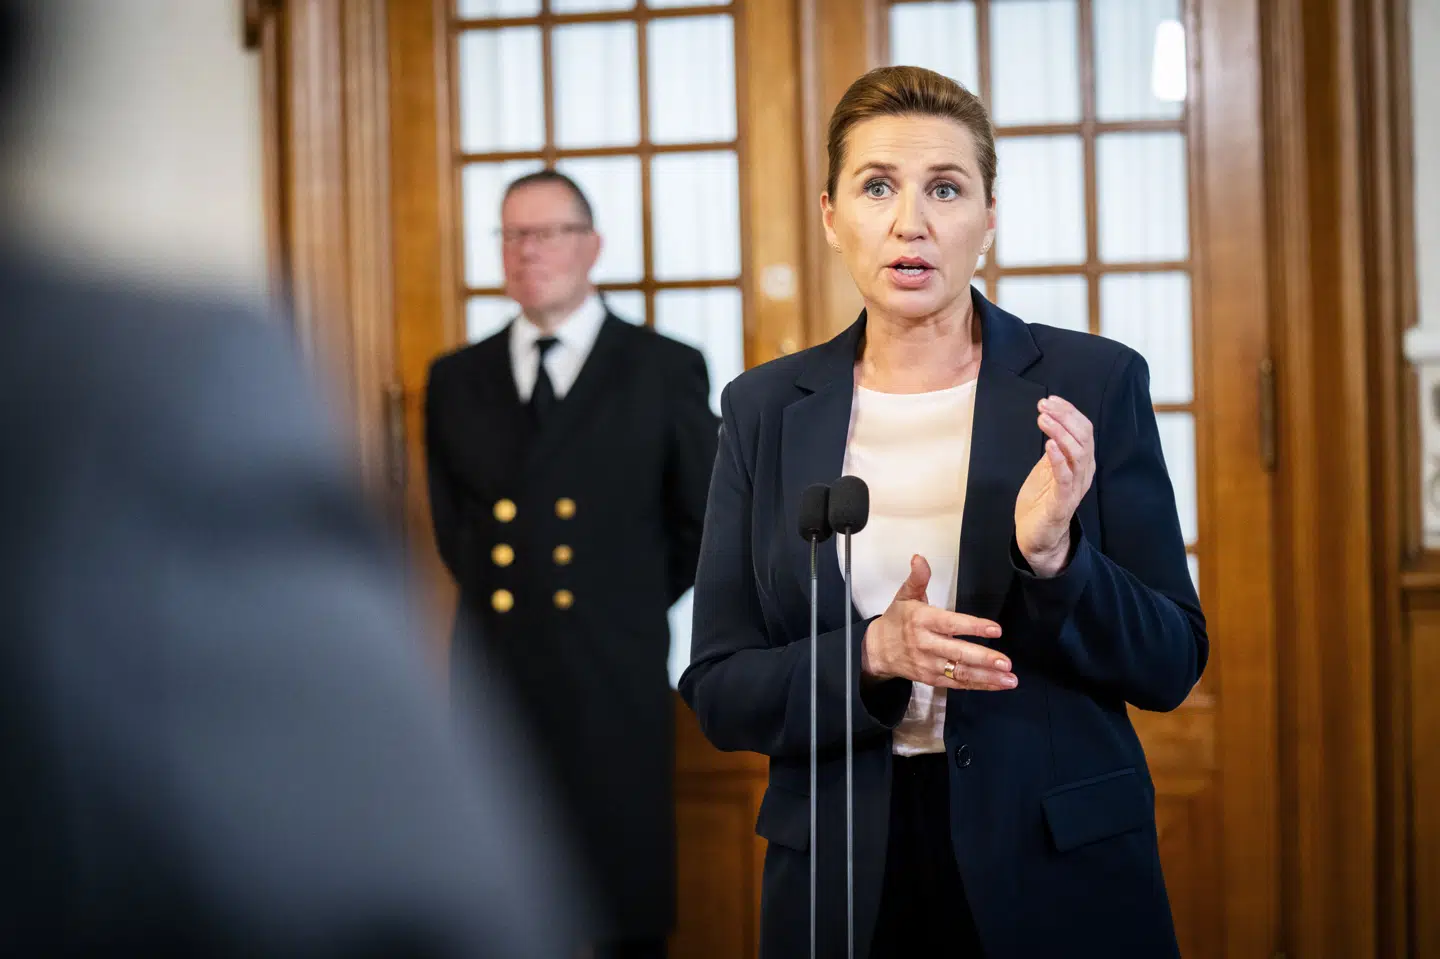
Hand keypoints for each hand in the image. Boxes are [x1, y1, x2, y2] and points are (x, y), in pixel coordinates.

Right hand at [861, 555, 1017, 690]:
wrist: (876, 650)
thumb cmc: (897, 620)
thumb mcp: (904, 595)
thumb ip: (918, 578)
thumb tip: (920, 558)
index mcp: (921, 620)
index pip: (950, 624)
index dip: (973, 626)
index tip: (995, 629)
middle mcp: (926, 644)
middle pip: (957, 652)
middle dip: (983, 658)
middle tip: (1006, 662)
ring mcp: (929, 664)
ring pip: (960, 672)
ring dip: (987, 677)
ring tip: (1009, 678)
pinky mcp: (931, 679)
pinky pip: (957, 684)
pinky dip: (978, 685)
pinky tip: (997, 684)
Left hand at [1015, 395, 1094, 576]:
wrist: (1038, 538)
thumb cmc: (1042, 501)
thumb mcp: (1048, 468)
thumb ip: (1054, 447)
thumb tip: (1052, 420)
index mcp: (1081, 463)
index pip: (1084, 430)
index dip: (1069, 412)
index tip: (1051, 400)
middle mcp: (1083, 473)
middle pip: (1084, 438)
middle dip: (1065, 417)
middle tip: (1044, 405)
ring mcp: (1074, 488)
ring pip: (1078, 454)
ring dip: (1060, 433)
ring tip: (1044, 419)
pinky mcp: (1062, 503)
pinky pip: (1065, 478)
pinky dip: (1058, 460)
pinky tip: (1048, 445)